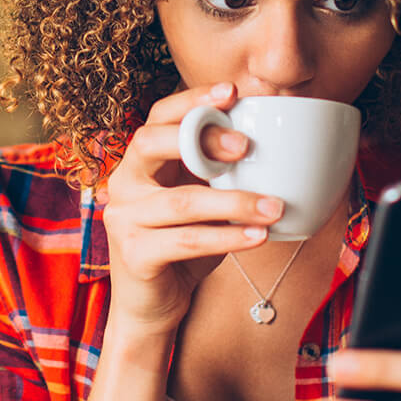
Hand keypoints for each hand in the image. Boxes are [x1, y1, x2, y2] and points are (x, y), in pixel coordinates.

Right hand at [100, 81, 286, 333]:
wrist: (152, 308)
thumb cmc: (183, 249)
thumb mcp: (202, 203)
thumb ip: (219, 175)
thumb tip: (276, 145)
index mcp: (140, 163)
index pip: (158, 117)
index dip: (192, 101)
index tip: (232, 92)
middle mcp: (123, 184)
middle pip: (151, 142)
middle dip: (202, 137)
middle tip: (247, 146)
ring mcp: (124, 219)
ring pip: (182, 201)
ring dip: (235, 202)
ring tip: (274, 206)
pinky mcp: (134, 254)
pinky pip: (187, 240)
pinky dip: (228, 237)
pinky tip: (258, 236)